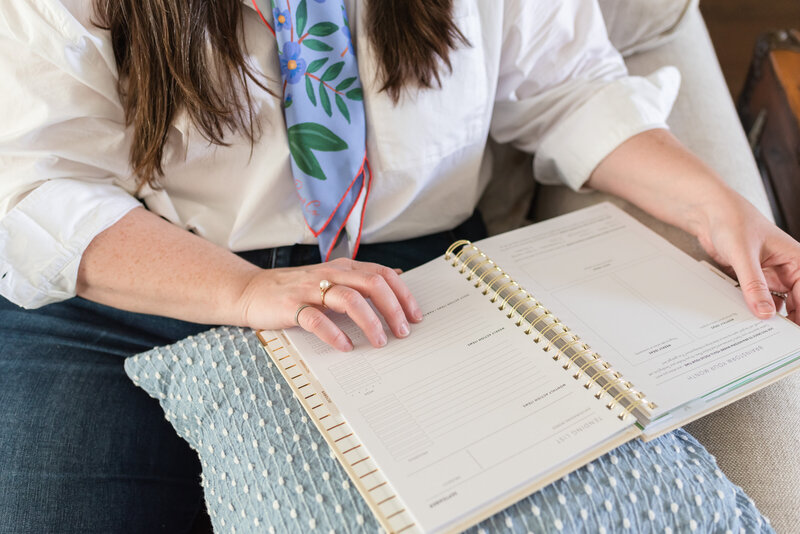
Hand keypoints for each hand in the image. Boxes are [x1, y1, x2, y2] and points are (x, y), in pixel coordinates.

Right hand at [236, 258, 422, 350]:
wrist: (251, 291)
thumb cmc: (295, 289)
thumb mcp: (332, 278)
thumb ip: (361, 278)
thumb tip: (397, 277)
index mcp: (343, 268)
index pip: (382, 275)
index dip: (403, 295)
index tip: (416, 316)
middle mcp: (331, 274)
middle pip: (372, 285)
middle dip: (393, 309)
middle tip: (402, 332)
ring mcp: (311, 289)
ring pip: (350, 300)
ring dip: (370, 322)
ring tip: (379, 342)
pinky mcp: (292, 306)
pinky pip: (317, 319)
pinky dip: (334, 334)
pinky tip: (345, 347)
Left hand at [695, 194, 799, 323]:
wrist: (709, 213)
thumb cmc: (732, 220)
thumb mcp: (743, 254)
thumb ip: (754, 284)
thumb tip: (765, 312)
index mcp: (796, 259)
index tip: (793, 332)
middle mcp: (787, 268)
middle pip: (797, 302)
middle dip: (789, 319)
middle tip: (778, 339)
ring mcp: (770, 275)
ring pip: (778, 303)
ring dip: (770, 316)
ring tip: (761, 333)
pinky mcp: (754, 278)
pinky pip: (759, 299)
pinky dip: (755, 308)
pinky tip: (748, 320)